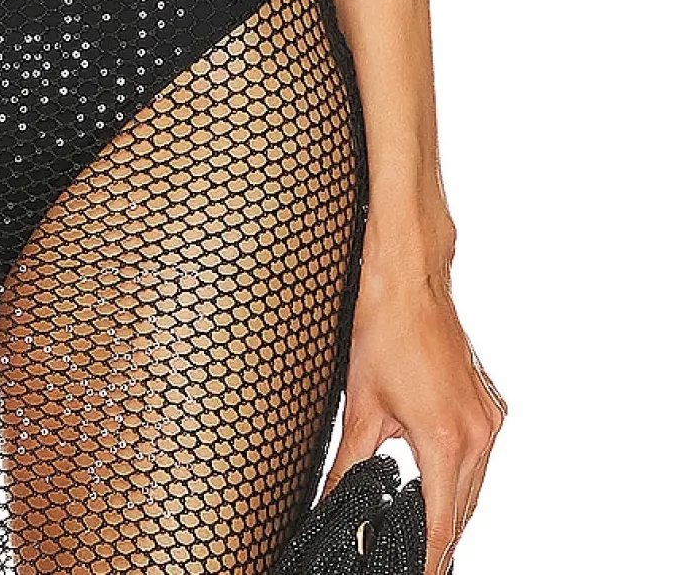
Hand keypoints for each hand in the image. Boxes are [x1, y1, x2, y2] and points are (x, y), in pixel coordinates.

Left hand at [322, 241, 505, 574]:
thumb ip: (350, 468)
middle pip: (462, 511)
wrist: (409, 279)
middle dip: (439, 539)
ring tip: (424, 538)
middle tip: (414, 560)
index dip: (428, 558)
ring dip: (451, 511)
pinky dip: (461, 479)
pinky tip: (440, 489)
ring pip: (473, 486)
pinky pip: (479, 459)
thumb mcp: (361, 407)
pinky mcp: (489, 405)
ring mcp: (488, 418)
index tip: (417, 574)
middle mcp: (476, 433)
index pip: (441, 524)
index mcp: (445, 440)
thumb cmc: (383, 332)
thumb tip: (336, 504)